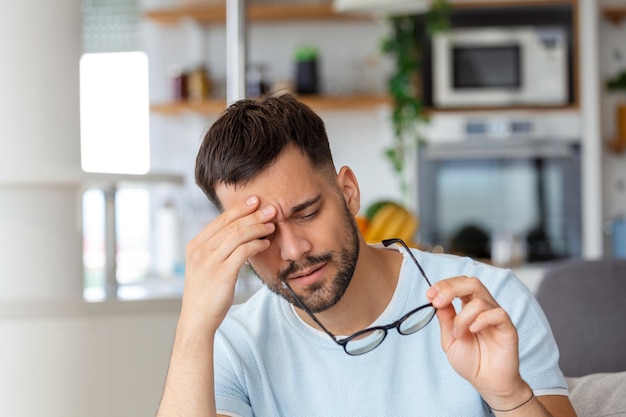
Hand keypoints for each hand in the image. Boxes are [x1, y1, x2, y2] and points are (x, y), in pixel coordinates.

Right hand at [179, 196, 275, 334]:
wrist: (197, 318)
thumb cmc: (204, 293)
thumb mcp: (204, 266)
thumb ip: (216, 249)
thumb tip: (237, 233)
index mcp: (195, 245)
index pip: (220, 220)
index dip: (239, 209)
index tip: (255, 201)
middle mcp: (200, 250)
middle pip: (231, 225)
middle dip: (253, 215)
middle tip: (270, 209)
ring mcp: (210, 261)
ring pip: (238, 235)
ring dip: (258, 228)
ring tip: (271, 226)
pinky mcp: (222, 273)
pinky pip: (243, 251)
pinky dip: (256, 244)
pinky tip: (265, 243)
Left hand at [426, 276, 529, 408]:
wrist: (487, 383)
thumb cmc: (471, 362)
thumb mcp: (449, 339)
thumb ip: (445, 319)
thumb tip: (436, 299)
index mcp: (469, 308)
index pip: (459, 285)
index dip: (444, 285)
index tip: (429, 295)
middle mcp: (484, 308)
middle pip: (471, 283)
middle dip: (451, 288)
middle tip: (437, 300)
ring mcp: (496, 317)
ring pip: (480, 299)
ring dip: (462, 316)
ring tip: (458, 334)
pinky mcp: (508, 328)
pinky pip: (497, 314)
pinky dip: (481, 319)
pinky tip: (473, 330)